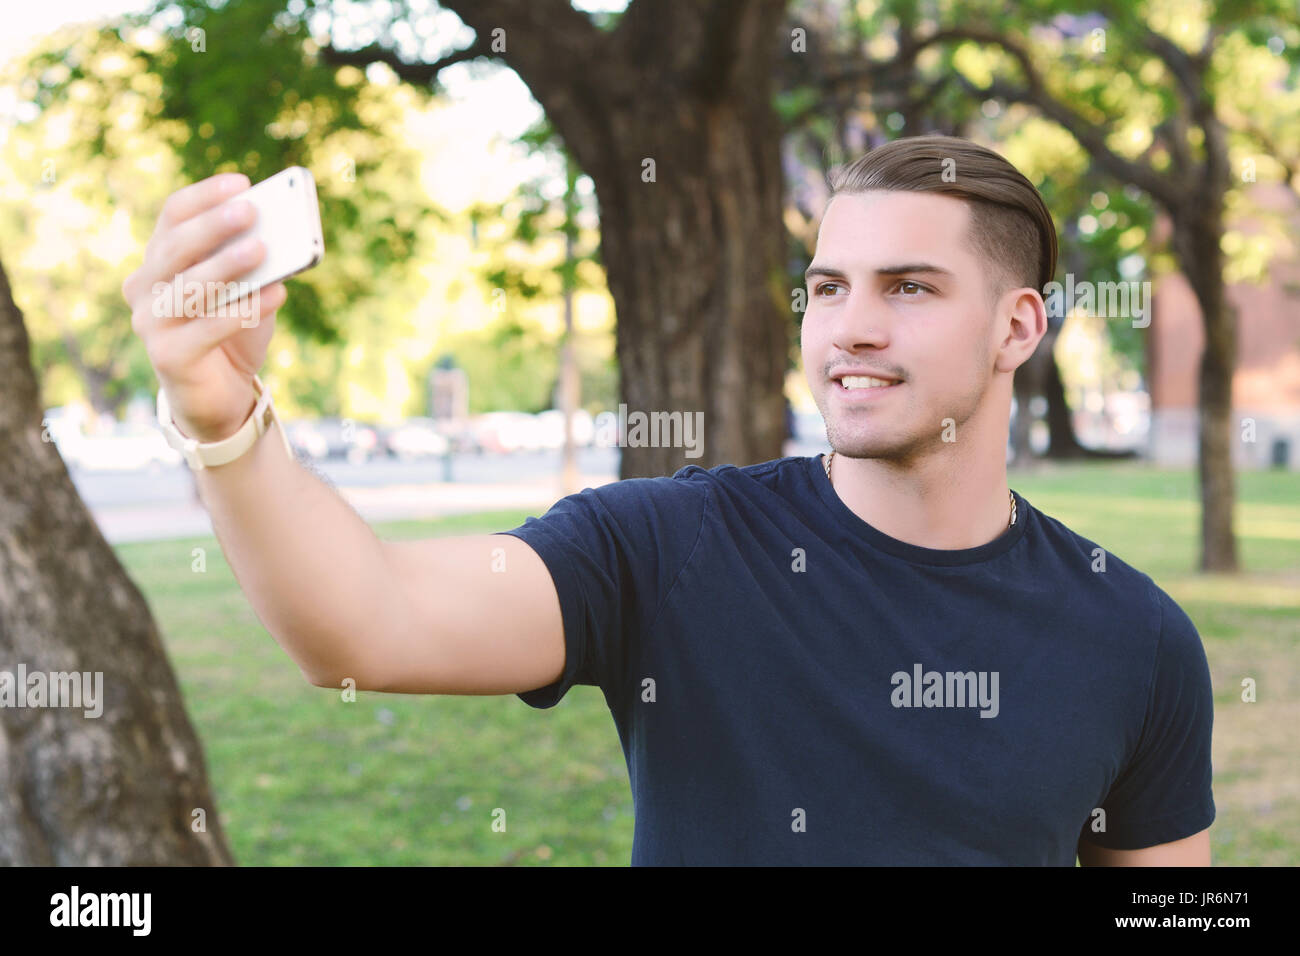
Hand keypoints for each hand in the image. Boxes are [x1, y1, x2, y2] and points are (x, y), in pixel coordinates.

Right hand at [122, 172, 287, 442]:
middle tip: (250, 210)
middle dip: (213, 226)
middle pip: (175, 247)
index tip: (242, 183)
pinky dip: (243, 310)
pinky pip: (207, 329)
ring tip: (263, 250)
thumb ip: (256, 268)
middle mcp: (144, 287)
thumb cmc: (234, 334)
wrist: (221, 395)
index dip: (205, 196)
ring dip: (226, 266)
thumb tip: (279, 240)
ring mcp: (150, 323)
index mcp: (159, 261)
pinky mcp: (167, 357)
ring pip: (187, 287)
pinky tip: (277, 296)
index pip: (172, 216)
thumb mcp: (248, 292)